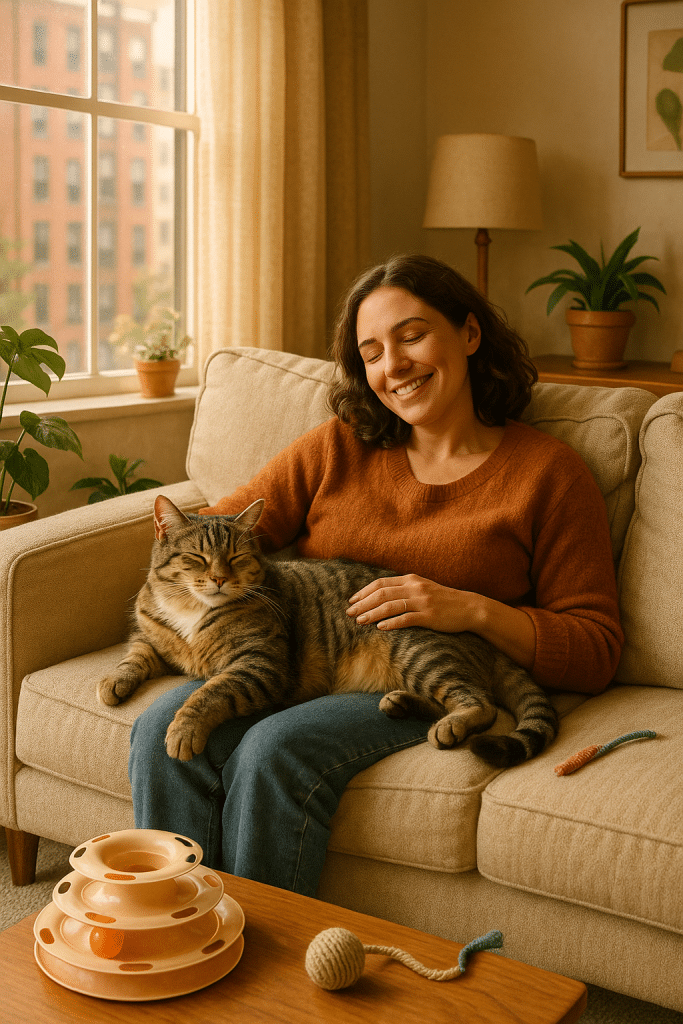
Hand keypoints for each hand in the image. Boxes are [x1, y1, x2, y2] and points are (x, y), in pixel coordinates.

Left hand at [346, 574, 479, 633]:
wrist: (469, 607)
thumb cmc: (443, 600)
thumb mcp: (422, 588)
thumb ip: (404, 589)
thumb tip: (381, 596)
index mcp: (411, 580)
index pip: (381, 583)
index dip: (364, 592)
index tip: (352, 601)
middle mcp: (415, 588)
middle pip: (382, 594)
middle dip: (363, 603)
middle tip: (349, 613)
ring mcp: (422, 601)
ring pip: (391, 606)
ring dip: (372, 613)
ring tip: (359, 621)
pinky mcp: (429, 616)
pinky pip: (407, 619)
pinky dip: (392, 623)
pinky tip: (380, 628)